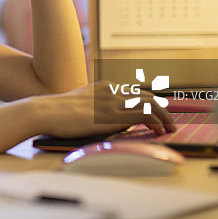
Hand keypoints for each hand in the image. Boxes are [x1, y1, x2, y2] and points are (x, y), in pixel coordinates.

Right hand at [36, 80, 176, 137]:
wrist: (47, 111)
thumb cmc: (57, 113)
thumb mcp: (80, 105)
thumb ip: (96, 108)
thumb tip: (109, 120)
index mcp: (103, 87)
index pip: (133, 92)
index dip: (149, 101)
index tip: (157, 111)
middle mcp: (111, 90)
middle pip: (146, 95)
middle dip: (161, 108)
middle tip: (168, 120)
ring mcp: (113, 101)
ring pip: (150, 103)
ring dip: (164, 116)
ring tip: (170, 128)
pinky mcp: (113, 114)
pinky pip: (145, 114)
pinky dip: (157, 121)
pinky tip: (160, 131)